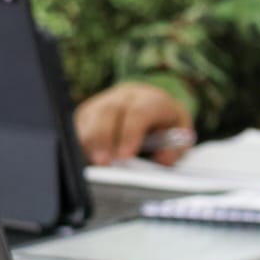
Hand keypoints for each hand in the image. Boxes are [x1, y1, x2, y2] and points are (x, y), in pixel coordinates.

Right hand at [74, 82, 193, 165]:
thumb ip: (175, 148)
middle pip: (109, 111)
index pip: (138, 112)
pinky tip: (85, 156)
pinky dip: (80, 141)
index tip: (125, 156)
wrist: (148, 103)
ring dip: (90, 141)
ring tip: (95, 163)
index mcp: (151, 99)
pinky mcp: (87, 111)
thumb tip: (162, 160)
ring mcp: (103, 101)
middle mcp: (125, 96)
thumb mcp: (180, 134)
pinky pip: (78, 123)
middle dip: (105, 139)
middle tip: (105, 163)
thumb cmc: (165, 123)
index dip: (130, 134)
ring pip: (91, 116)